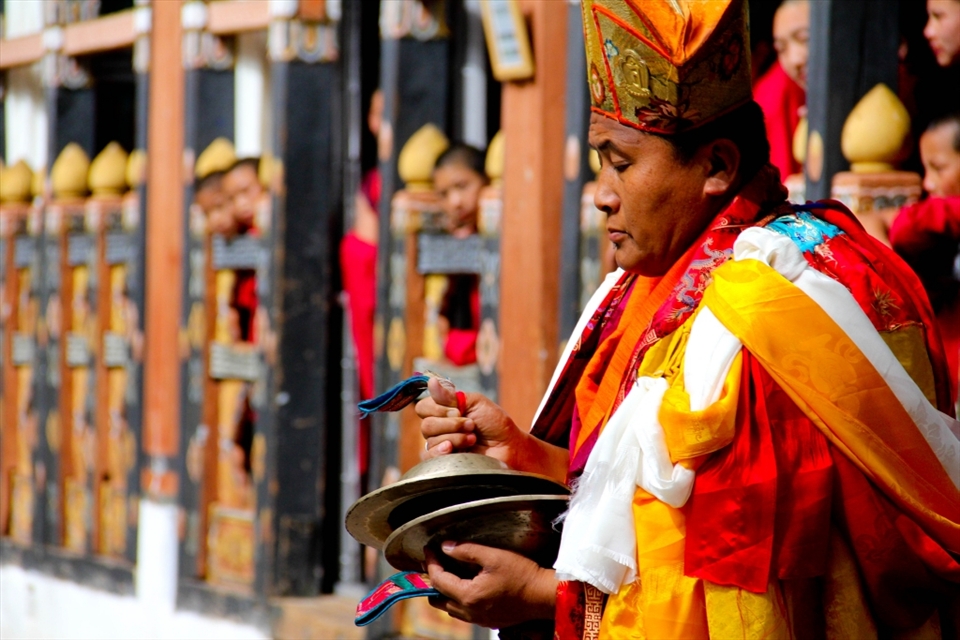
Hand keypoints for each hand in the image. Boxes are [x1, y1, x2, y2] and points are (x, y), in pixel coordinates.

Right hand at [416, 377, 523, 466]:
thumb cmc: (494, 423)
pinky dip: (442, 451)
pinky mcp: (443, 463)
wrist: (509, 446)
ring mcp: (441, 446)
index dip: (438, 408)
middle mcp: (440, 428)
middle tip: (472, 425)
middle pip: (426, 425)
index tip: (459, 410)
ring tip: (473, 439)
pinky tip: (453, 450)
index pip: (423, 407)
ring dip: (455, 437)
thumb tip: (431, 381)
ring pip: (430, 440)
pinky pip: (429, 457)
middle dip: (451, 424)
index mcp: (444, 411)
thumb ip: (451, 395)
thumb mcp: (475, 402)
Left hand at [425, 542, 555, 626]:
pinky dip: (458, 599)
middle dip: (433, 580)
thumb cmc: (522, 575)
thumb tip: (446, 547)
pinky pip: (464, 613)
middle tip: (435, 563)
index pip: (438, 580)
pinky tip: (467, 585)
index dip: (431, 563)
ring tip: (449, 573)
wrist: (543, 595)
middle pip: (438, 599)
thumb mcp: (493, 556)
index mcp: (469, 596)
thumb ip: (466, 550)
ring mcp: (479, 619)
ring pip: (450, 608)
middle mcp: (470, 612)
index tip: (429, 550)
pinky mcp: (489, 620)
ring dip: (445, 591)